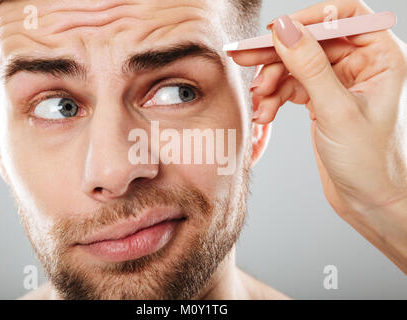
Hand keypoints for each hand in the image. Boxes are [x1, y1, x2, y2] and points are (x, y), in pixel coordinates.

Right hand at [228, 0, 406, 270]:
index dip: (308, 19)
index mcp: (381, 58)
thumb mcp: (336, 110)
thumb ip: (310, 66)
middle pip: (311, 41)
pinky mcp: (322, 100)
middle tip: (243, 57)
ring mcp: (339, 83)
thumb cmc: (369, 161)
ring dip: (272, 81)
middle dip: (277, 53)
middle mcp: (361, 65)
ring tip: (259, 103)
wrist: (368, 200)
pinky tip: (265, 114)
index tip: (274, 31)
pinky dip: (275, 98)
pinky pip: (291, 87)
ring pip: (296, 65)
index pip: (344, 17)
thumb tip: (285, 29)